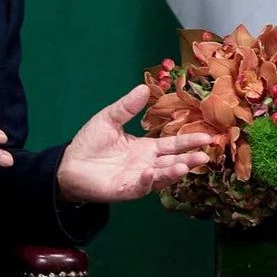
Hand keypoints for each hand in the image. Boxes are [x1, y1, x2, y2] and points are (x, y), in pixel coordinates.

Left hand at [55, 84, 214, 203]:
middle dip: (190, 158)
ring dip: (174, 171)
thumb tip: (144, 87)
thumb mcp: (109, 119)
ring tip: (187, 165)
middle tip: (207, 154)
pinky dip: (148, 180)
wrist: (68, 164)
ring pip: (162, 175)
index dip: (189, 140)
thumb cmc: (89, 143)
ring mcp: (139, 178)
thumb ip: (128, 107)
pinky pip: (141, 185)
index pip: (173, 144)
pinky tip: (152, 172)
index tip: (207, 135)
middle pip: (174, 161)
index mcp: (146, 148)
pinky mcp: (127, 189)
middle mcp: (147, 164)